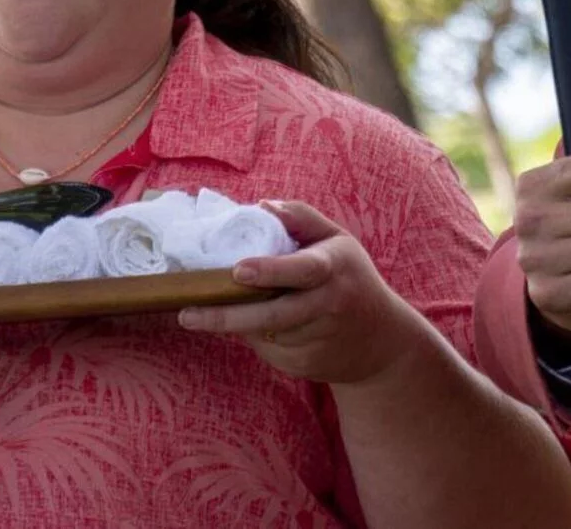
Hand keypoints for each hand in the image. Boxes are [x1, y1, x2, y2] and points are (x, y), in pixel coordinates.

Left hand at [177, 201, 428, 385]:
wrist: (383, 343)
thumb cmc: (352, 278)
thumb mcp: (339, 240)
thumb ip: (301, 218)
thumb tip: (261, 205)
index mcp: (334, 269)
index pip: (302, 270)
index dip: (270, 271)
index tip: (237, 271)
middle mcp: (328, 307)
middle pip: (272, 316)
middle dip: (227, 316)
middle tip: (187, 313)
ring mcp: (317, 341)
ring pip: (263, 334)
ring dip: (238, 322)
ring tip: (220, 311)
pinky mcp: (305, 366)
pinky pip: (268, 350)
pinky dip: (256, 338)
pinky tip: (263, 327)